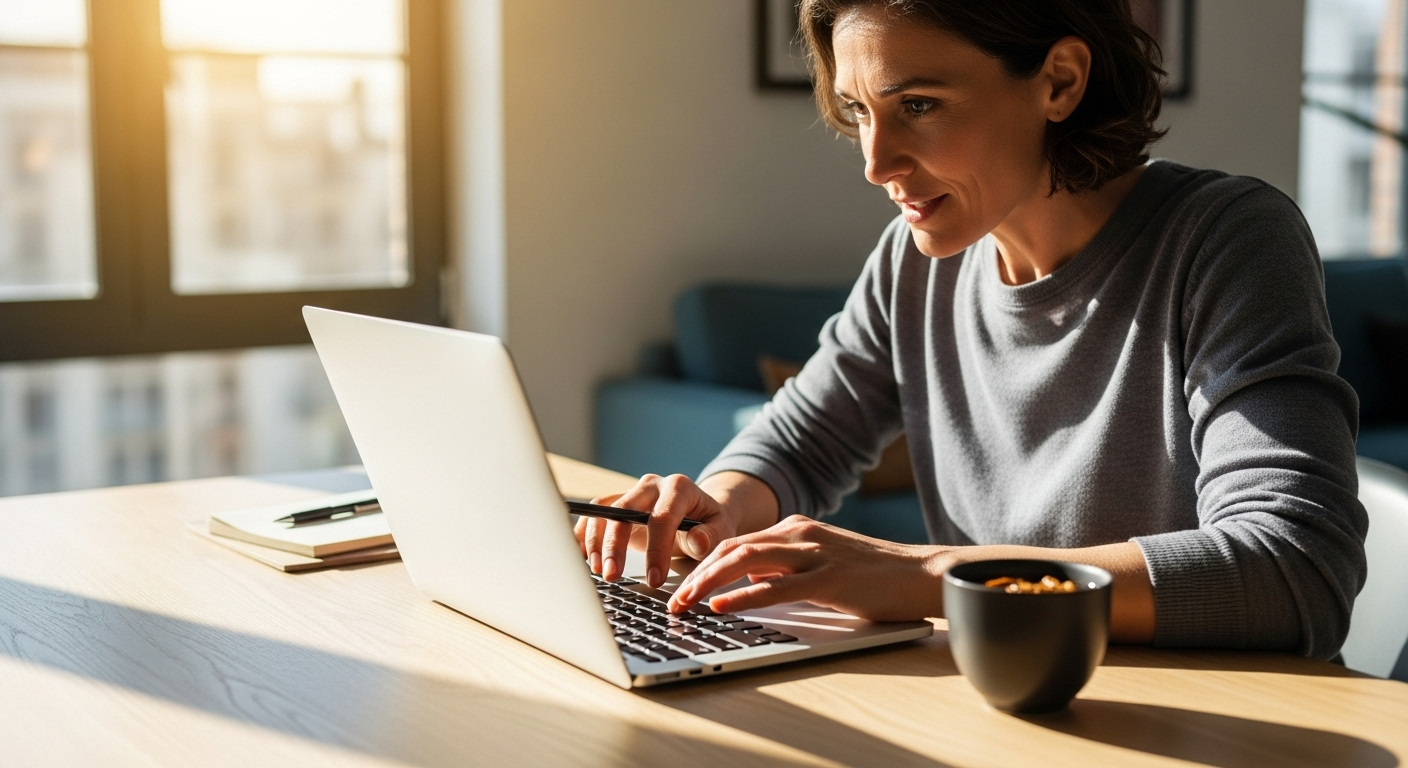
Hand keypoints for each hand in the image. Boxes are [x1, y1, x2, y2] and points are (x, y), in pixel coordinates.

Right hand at [573, 474, 740, 588]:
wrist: (701, 514)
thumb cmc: (711, 524)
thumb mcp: (721, 530)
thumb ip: (710, 537)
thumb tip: (697, 542)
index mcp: (679, 488)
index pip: (662, 517)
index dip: (656, 549)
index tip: (655, 579)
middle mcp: (652, 485)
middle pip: (625, 510)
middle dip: (615, 545)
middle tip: (613, 576)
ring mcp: (633, 493)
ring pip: (605, 510)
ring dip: (597, 541)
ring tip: (599, 570)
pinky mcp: (618, 504)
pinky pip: (596, 513)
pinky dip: (586, 533)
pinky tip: (584, 555)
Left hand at [666, 515, 948, 620]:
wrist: (922, 574)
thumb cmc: (874, 577)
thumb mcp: (820, 568)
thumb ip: (785, 572)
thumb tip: (749, 586)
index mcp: (795, 529)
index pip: (735, 543)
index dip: (701, 564)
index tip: (680, 587)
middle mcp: (799, 534)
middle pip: (731, 548)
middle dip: (695, 574)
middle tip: (671, 600)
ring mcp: (814, 553)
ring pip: (746, 561)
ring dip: (708, 583)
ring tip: (685, 604)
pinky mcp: (830, 579)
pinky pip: (776, 587)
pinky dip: (743, 597)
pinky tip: (721, 608)